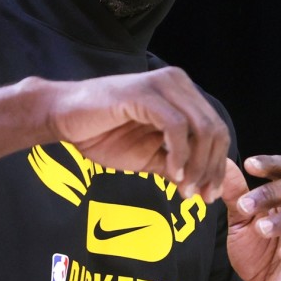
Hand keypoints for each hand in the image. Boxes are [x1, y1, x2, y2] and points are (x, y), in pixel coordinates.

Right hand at [40, 68, 229, 200]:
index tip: (208, 196)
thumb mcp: (146, 157)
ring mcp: (161, 85)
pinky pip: (176, 126)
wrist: (62, 118)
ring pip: (201, 127)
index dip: (217, 165)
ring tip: (183, 189)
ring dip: (197, 165)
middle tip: (200, 197)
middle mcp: (177, 83)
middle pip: (215, 129)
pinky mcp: (144, 93)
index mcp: (181, 94)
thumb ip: (175, 166)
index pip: (216, 130)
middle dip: (211, 168)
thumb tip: (201, 187)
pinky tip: (172, 173)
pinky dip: (179, 154)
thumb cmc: (101, 133)